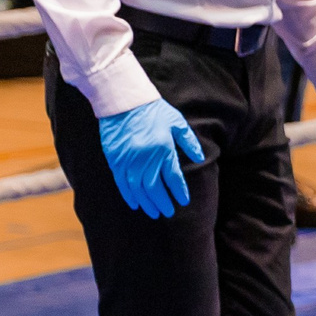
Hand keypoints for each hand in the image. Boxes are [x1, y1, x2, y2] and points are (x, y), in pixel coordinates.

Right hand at [97, 98, 202, 219]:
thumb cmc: (154, 110)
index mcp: (163, 149)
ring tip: (154, 212)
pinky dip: (129, 195)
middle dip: (163, 202)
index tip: (183, 201)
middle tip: (168, 213)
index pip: (174, 177)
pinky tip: (135, 204)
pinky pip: (122, 183)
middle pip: (155, 187)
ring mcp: (129, 161)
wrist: (124, 102)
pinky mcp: (115, 160)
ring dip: (147, 202)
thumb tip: (200, 158)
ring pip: (138, 189)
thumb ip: (189, 142)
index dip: (179, 191)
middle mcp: (146, 158)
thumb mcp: (177, 122)